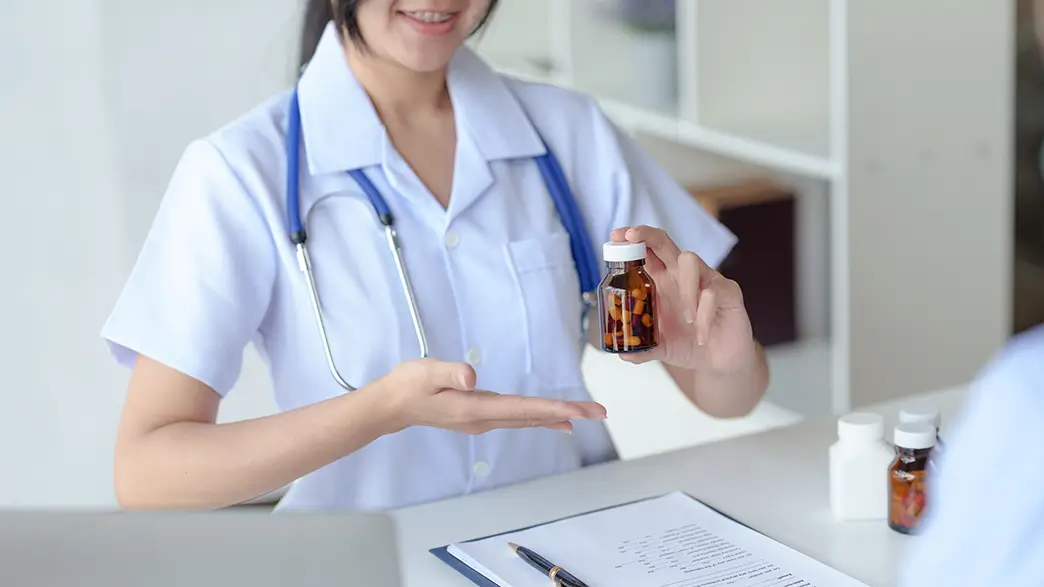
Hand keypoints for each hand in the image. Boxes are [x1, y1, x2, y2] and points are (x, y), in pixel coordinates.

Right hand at [377, 359, 606, 434]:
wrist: (390, 405)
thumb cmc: (407, 384)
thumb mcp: (425, 371)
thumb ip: (449, 372)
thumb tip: (472, 377)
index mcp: (475, 409)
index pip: (523, 410)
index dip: (553, 409)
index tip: (580, 412)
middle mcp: (483, 419)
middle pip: (532, 417)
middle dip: (567, 414)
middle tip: (600, 412)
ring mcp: (481, 420)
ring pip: (527, 420)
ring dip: (556, 417)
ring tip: (584, 416)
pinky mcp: (478, 416)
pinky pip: (517, 418)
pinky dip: (538, 417)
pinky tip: (551, 419)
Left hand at [609, 226, 755, 373]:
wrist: (720, 360)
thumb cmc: (689, 343)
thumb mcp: (661, 348)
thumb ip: (642, 350)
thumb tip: (622, 354)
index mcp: (663, 281)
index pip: (647, 252)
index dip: (632, 240)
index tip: (615, 236)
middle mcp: (682, 275)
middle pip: (664, 242)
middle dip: (646, 235)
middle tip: (632, 237)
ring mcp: (706, 280)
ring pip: (691, 261)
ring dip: (685, 289)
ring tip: (687, 318)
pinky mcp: (728, 292)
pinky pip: (714, 293)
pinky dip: (705, 316)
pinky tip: (702, 336)